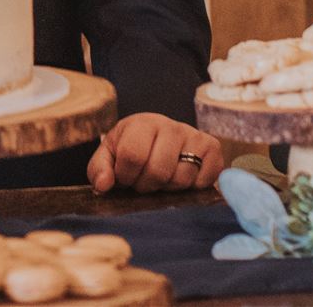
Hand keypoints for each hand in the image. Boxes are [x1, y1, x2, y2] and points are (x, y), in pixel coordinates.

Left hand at [87, 113, 222, 192]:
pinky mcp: (213, 149)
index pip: (132, 155)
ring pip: (182, 178)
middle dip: (147, 185)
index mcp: (142, 123)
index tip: (125, 177)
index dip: (126, 176)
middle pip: (159, 170)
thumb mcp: (110, 154)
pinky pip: (205, 179)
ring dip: (169, 188)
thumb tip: (104, 185)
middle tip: (144, 180)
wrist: (160, 137)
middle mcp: (171, 126)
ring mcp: (194, 136)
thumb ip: (99, 169)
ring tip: (162, 178)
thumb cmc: (132, 148)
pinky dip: (193, 187)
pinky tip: (182, 177)